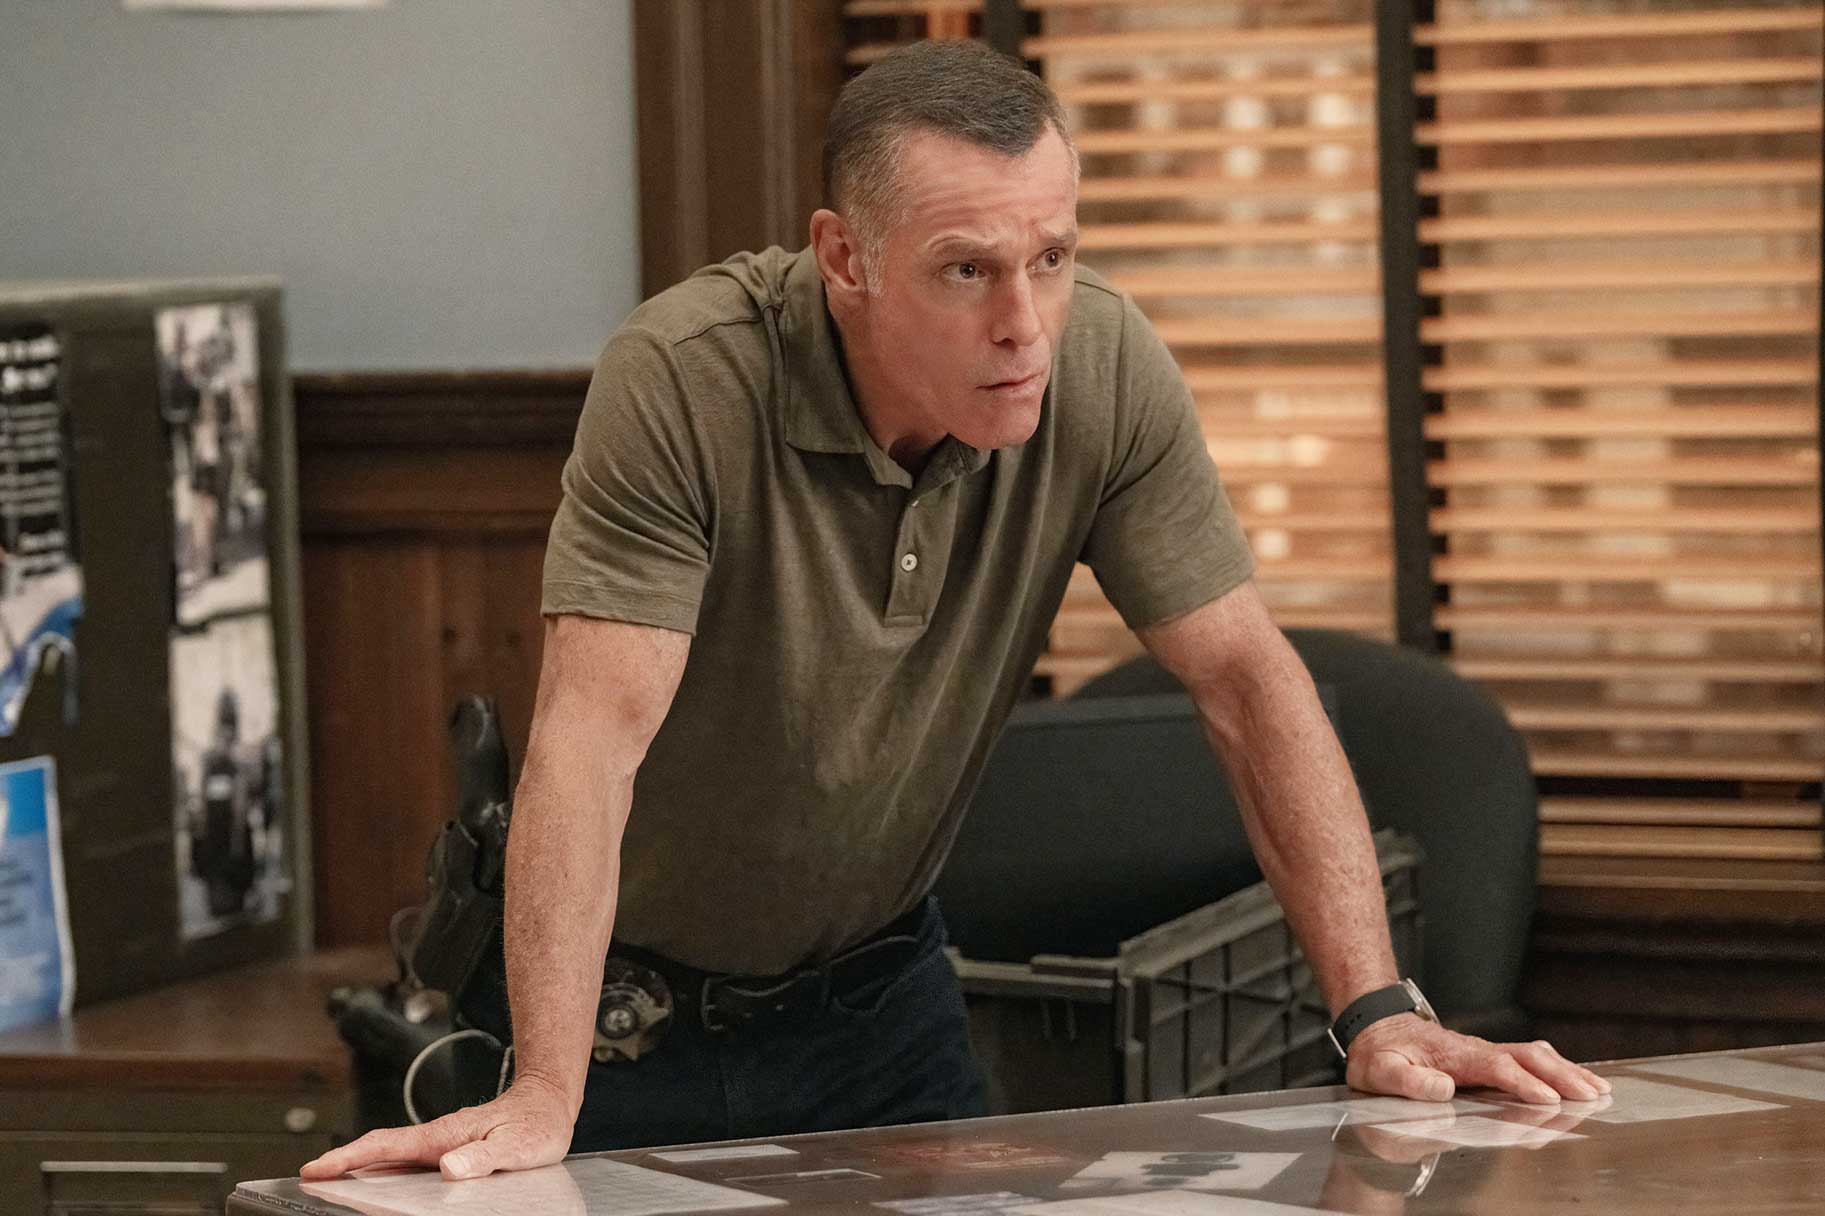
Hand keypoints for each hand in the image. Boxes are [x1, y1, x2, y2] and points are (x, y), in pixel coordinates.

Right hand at [299, 1073, 575, 1181]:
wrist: (549, 1104)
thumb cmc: (536, 1125)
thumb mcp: (514, 1146)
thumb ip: (482, 1156)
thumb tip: (449, 1167)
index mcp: (443, 1136)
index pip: (385, 1145)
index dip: (348, 1157)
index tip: (316, 1168)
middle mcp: (437, 1138)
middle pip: (379, 1149)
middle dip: (342, 1162)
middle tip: (310, 1177)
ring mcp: (442, 1143)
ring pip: (392, 1155)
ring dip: (360, 1166)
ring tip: (332, 1182)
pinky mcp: (450, 1149)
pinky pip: (409, 1161)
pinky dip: (385, 1168)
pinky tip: (380, 1183)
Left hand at [1344, 1014, 1610, 1105]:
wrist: (1377, 1029)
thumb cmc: (1379, 1053)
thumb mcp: (1379, 1070)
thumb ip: (1408, 1080)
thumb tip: (1442, 1086)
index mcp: (1453, 1055)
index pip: (1494, 1066)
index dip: (1522, 1082)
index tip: (1547, 1099)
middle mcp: (1475, 1049)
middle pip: (1525, 1056)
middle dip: (1560, 1076)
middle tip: (1591, 1095)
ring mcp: (1484, 1052)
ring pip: (1533, 1055)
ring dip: (1566, 1070)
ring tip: (1598, 1089)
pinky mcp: (1488, 1058)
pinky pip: (1529, 1059)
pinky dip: (1557, 1068)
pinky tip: (1575, 1080)